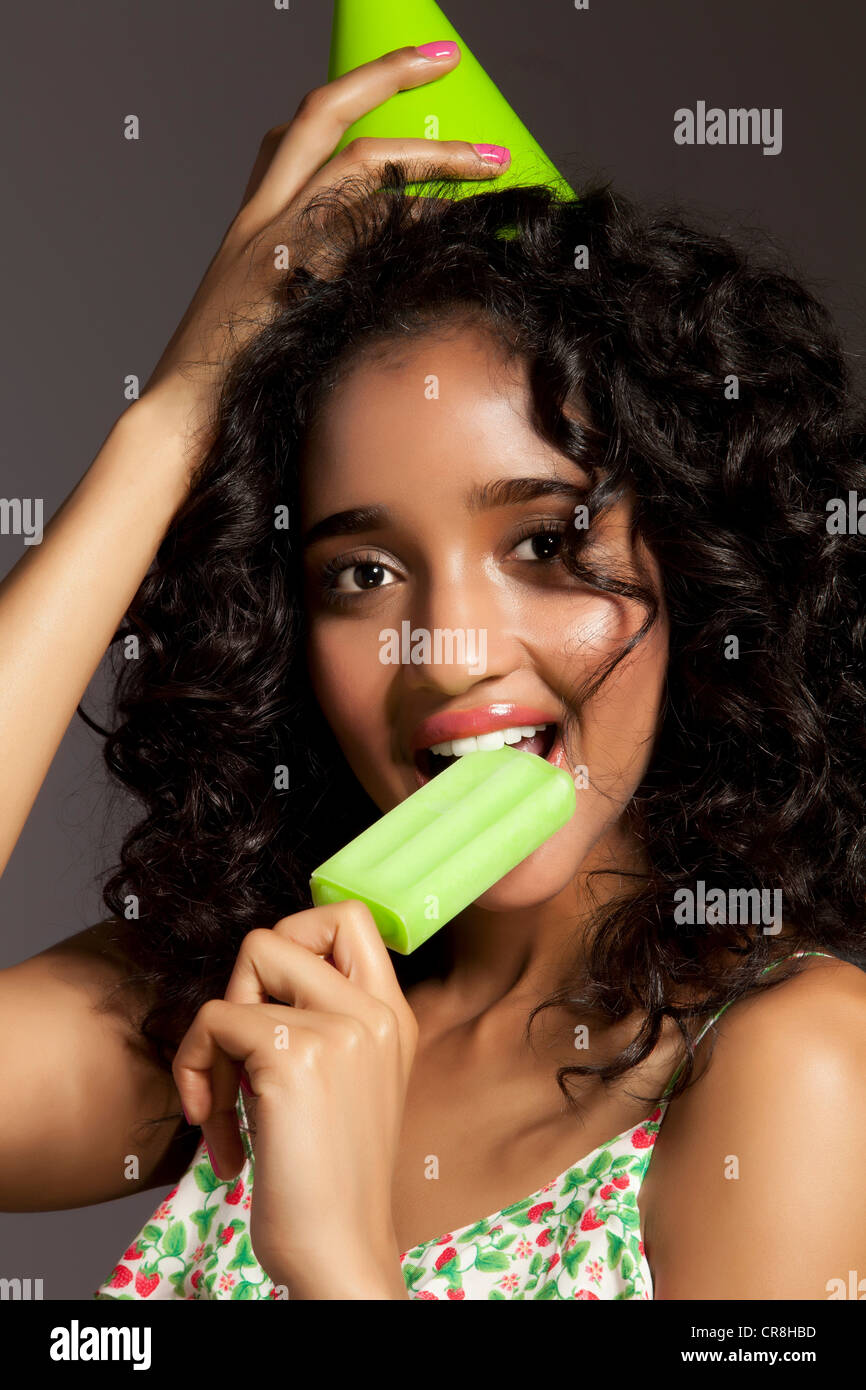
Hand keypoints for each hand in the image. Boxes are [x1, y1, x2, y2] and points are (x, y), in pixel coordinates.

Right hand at [141, 40, 508, 445]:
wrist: (186, 423)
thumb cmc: (232, 386)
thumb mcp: (267, 318)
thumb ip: (310, 286)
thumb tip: (368, 287)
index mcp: (254, 224)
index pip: (294, 134)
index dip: (350, 96)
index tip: (402, 75)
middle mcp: (261, 219)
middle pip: (324, 113)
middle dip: (389, 73)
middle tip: (446, 56)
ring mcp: (277, 244)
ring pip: (360, 164)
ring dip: (433, 155)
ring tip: (491, 162)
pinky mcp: (298, 280)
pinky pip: (370, 232)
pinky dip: (419, 224)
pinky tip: (459, 229)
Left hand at [172, 901, 418, 1299]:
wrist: (338, 1250)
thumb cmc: (327, 1181)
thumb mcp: (347, 1081)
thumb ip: (323, 1020)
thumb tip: (258, 972)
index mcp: (391, 1015)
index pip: (349, 915)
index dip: (294, 935)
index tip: (270, 999)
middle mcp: (373, 1013)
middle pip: (278, 933)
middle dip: (239, 990)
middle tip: (240, 1058)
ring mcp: (338, 1031)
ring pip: (241, 974)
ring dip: (211, 1041)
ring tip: (223, 1105)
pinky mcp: (294, 1058)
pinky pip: (215, 1020)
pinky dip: (194, 1072)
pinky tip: (214, 1131)